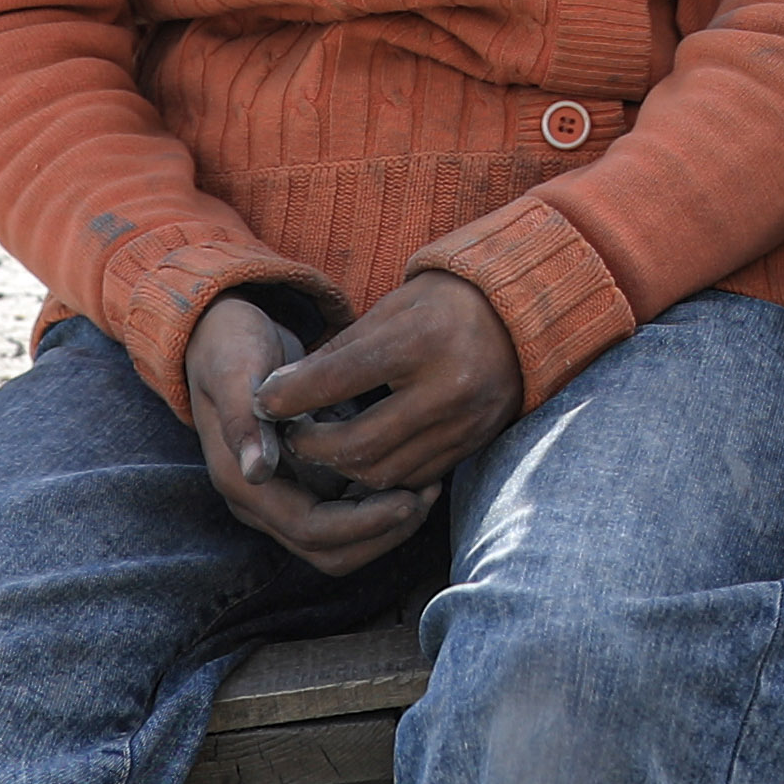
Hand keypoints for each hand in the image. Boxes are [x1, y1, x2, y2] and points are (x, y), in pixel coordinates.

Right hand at [185, 295, 442, 575]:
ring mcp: (284, 493)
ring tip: (428, 490)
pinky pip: (347, 515)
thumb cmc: (232, 345)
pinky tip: (414, 475)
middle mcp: (262, 500)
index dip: (361, 523)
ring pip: (341, 541)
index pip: (309, 529)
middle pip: (329, 550)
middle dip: (381, 533)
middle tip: (427, 496)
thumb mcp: (234, 369)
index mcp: (242, 482)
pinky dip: (380, 507)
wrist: (223, 333)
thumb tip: (257, 473)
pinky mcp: (305, 480)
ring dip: (385, 526)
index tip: (408, 498)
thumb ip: (243, 420)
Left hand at [248, 270, 523, 521]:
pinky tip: (362, 456)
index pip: (337, 378)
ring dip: (341, 467)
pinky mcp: (472, 445)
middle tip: (290, 436)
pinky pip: (411, 479)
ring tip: (322, 448)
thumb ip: (336, 354)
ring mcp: (465, 423)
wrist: (520, 315)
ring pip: (382, 473)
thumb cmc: (442, 305)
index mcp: (422, 340)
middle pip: (358, 443)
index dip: (289, 395)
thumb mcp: (390, 311)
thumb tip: (276, 394)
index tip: (263, 400)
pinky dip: (379, 474)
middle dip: (311, 446)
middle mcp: (449, 388)